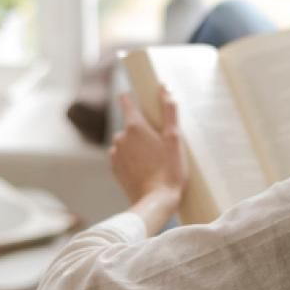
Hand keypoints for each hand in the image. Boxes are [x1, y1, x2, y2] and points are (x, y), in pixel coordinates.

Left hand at [110, 87, 188, 226]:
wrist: (156, 202)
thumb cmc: (169, 170)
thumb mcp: (174, 138)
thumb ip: (168, 110)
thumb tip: (164, 87)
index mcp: (135, 126)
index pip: (127, 103)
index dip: (130, 98)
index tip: (133, 96)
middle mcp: (120, 137)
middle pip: (130, 125)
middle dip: (142, 129)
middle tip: (159, 141)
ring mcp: (116, 154)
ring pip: (126, 142)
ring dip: (136, 145)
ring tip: (154, 158)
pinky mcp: (115, 169)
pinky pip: (122, 157)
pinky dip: (131, 158)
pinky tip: (145, 167)